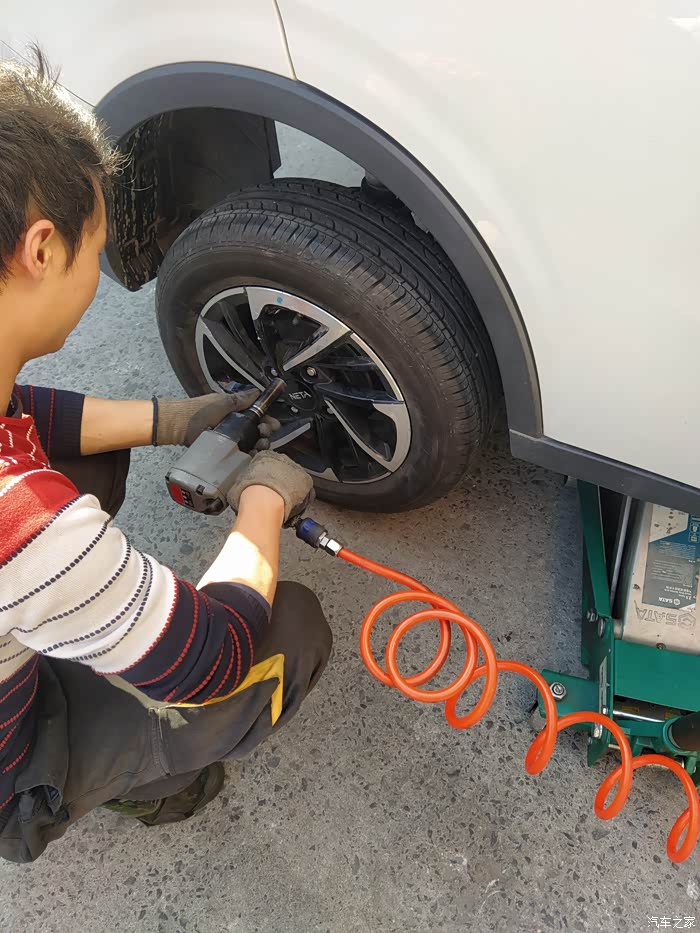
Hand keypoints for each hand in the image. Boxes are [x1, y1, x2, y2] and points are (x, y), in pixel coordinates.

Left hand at [155, 390, 280, 447]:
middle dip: (265, 433)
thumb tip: (258, 392)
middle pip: (257, 431)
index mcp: (235, 411)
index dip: (267, 420)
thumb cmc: (197, 412)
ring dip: (259, 445)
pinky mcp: (223, 451)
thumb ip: (241, 400)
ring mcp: (229, 439)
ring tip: (259, 446)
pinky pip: (240, 454)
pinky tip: (251, 456)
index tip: (273, 425)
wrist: (177, 427)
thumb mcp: (222, 402)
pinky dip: (248, 456)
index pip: (257, 416)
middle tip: (265, 435)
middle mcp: (234, 425)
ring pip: (251, 443)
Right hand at [226, 451, 314, 524]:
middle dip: (280, 482)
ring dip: (291, 489)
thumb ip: (243, 483)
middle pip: (283, 469)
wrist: (262, 501)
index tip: (266, 486)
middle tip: (274, 497)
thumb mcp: (238, 484)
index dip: (267, 477)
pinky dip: (302, 497)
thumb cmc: (248, 493)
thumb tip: (239, 491)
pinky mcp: (306, 481)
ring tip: (284, 504)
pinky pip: (306, 489)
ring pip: (295, 478)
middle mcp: (281, 458)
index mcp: (264, 455)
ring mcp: (296, 468)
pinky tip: (294, 506)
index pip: (268, 462)